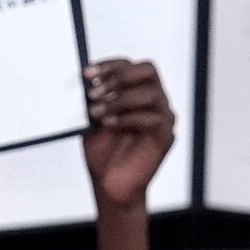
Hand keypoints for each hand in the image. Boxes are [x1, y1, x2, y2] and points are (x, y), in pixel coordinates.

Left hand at [82, 58, 174, 207]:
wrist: (109, 185)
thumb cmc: (102, 151)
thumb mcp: (91, 119)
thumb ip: (92, 99)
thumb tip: (84, 79)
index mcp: (135, 90)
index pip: (128, 65)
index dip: (107, 66)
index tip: (86, 74)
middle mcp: (154, 99)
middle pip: (148, 70)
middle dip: (118, 77)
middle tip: (93, 92)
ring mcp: (162, 117)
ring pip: (150, 94)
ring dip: (119, 100)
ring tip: (96, 112)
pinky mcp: (165, 136)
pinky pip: (153, 119)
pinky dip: (127, 119)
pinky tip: (108, 125)